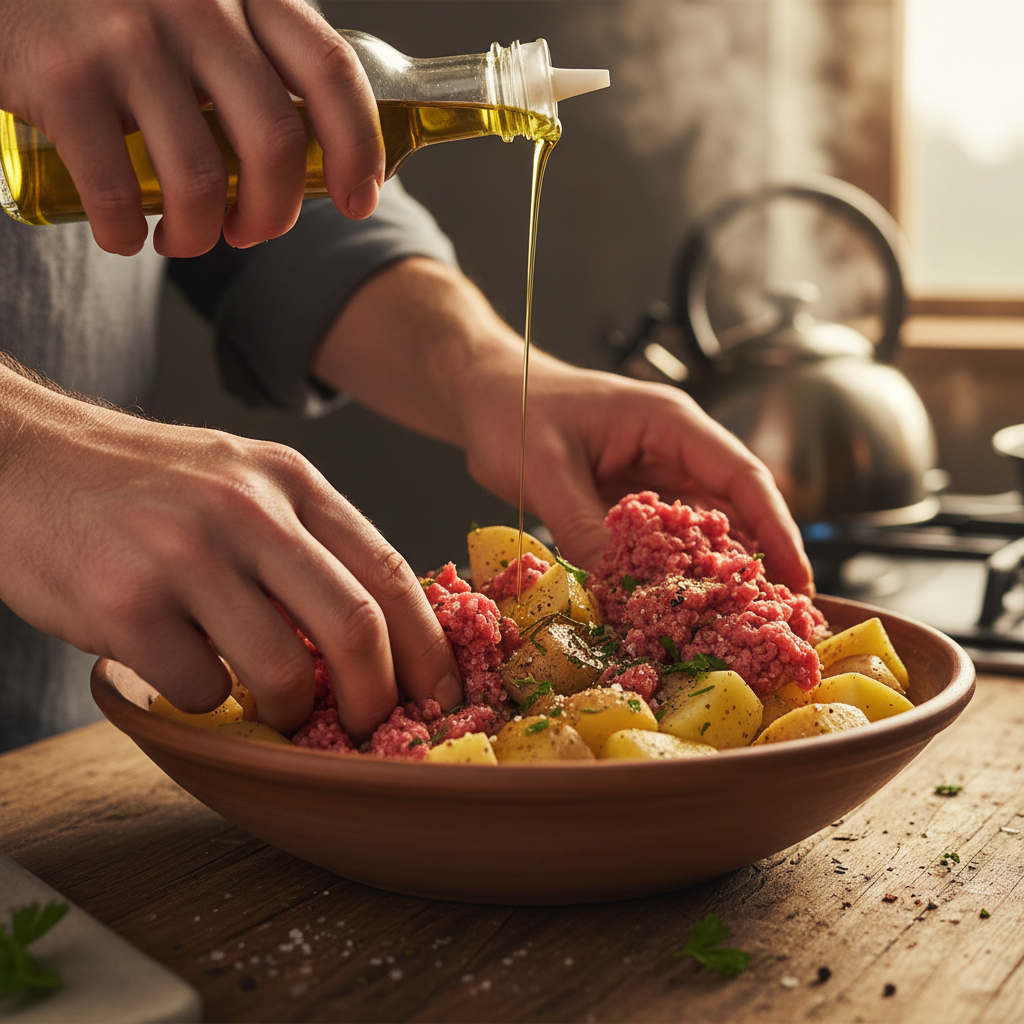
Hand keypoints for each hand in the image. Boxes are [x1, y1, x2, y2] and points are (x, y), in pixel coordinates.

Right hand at [0, 0, 382, 255]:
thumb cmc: (118, 8)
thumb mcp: (202, 8)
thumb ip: (254, 55)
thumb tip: (323, 150)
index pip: (331, 71)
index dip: (359, 147)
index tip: (360, 199)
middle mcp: (195, 3)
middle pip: (276, 143)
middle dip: (274, 214)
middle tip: (251, 232)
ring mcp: (126, 36)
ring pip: (199, 181)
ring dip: (198, 236)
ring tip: (183, 238)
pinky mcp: (63, 76)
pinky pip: (118, 192)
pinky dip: (125, 235)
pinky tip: (122, 235)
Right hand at [0, 366, 460, 739]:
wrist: (23, 458)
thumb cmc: (144, 484)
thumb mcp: (242, 481)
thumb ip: (307, 540)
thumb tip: (377, 629)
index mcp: (288, 481)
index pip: (387, 569)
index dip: (427, 643)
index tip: (442, 690)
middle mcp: (246, 511)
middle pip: (354, 625)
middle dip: (378, 696)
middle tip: (374, 726)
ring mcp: (185, 556)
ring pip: (281, 672)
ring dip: (289, 709)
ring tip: (273, 704)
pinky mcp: (126, 605)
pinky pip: (199, 689)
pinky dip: (206, 701)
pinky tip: (185, 667)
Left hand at [462, 358, 815, 595]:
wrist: (483, 392)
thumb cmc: (512, 406)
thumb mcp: (544, 468)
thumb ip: (582, 525)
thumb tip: (618, 589)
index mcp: (667, 422)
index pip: (741, 474)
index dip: (776, 527)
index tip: (797, 577)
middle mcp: (671, 446)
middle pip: (734, 505)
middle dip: (758, 558)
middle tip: (775, 617)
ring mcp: (652, 473)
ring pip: (703, 525)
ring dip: (719, 569)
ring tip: (739, 621)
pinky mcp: (629, 498)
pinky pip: (664, 538)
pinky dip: (675, 569)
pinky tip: (680, 605)